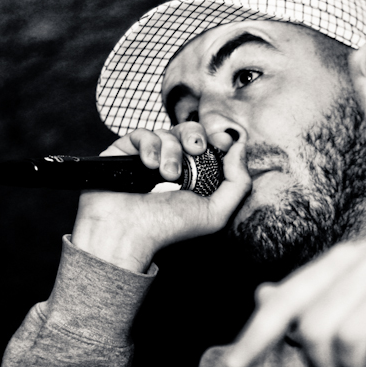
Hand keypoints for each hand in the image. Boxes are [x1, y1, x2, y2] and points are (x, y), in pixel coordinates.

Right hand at [70, 122, 251, 271]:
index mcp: (194, 178)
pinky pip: (142, 134)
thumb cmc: (169, 228)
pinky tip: (149, 165)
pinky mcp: (124, 153)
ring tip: (168, 175)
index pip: (209, 146)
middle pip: (189, 132)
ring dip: (172, 151)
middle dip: (195, 136)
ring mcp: (147, 159)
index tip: (221, 142)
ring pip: (167, 133)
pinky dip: (149, 145)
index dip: (216, 139)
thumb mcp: (216, 212)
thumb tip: (241, 147)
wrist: (127, 234)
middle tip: (196, 150)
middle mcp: (172, 166)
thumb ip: (238, 183)